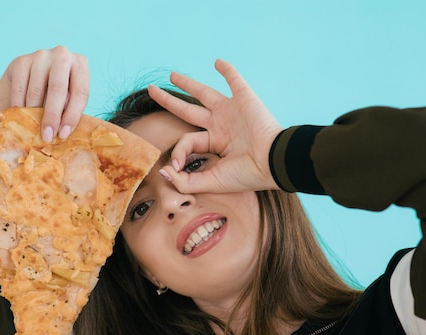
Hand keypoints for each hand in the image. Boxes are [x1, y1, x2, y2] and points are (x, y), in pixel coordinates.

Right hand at [0, 46, 89, 141]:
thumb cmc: (59, 92)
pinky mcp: (21, 61)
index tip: (63, 135)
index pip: (80, 93)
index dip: (72, 116)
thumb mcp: (70, 98)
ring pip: (36, 91)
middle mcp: (62, 55)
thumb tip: (63, 133)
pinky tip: (21, 117)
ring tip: (33, 129)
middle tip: (47, 136)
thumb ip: (70, 109)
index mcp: (81, 65)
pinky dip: (19, 106)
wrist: (33, 75)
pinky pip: (20, 89)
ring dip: (34, 114)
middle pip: (58, 89)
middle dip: (52, 117)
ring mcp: (41, 55)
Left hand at [148, 59, 282, 193]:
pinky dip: (227, 70)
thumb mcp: (211, 182)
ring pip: (203, 93)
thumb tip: (163, 171)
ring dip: (188, 83)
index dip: (178, 153)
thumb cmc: (246, 175)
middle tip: (152, 91)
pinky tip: (217, 62)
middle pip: (188, 111)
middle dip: (169, 101)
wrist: (273, 162)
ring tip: (172, 75)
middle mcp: (220, 126)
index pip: (187, 142)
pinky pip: (234, 80)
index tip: (177, 166)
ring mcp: (231, 111)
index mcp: (214, 144)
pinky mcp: (244, 99)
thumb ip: (185, 182)